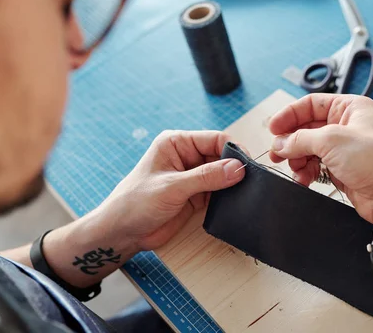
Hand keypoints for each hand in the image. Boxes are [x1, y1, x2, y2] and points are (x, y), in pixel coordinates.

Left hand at [95, 130, 244, 251]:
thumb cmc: (135, 203)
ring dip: (232, 183)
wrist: (122, 233)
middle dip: (235, 167)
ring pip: (223, 174)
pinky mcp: (196, 195)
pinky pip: (219, 191)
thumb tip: (237, 168)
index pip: (214, 139)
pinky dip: (228, 196)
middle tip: (250, 181)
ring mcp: (192, 176)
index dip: (233, 150)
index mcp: (177, 143)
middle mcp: (186, 156)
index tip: (247, 165)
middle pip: (221, 156)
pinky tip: (235, 202)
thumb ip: (206, 177)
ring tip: (245, 192)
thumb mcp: (172, 187)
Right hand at [269, 94, 372, 223]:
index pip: (311, 104)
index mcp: (350, 108)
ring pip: (309, 149)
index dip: (290, 115)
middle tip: (277, 153)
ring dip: (297, 159)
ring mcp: (345, 150)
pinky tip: (303, 179)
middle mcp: (347, 126)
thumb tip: (280, 143)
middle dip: (291, 140)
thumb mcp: (332, 140)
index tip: (273, 128)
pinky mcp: (343, 171)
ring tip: (294, 169)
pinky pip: (316, 166)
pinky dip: (306, 172)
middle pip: (308, 128)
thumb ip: (301, 138)